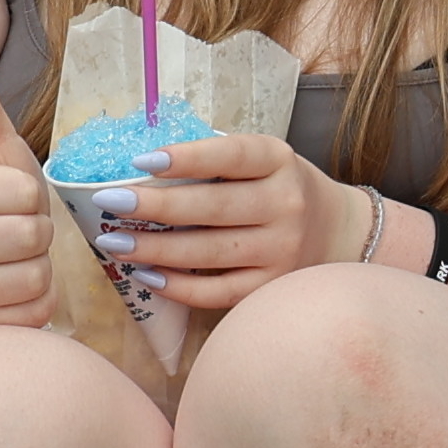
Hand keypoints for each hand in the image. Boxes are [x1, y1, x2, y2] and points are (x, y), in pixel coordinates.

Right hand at [0, 15, 56, 334]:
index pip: (26, 192)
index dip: (32, 198)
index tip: (9, 200)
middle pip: (32, 236)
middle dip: (37, 234)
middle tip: (14, 232)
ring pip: (34, 277)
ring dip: (37, 271)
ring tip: (10, 262)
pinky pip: (31, 314)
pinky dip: (32, 306)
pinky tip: (8, 294)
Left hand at [86, 127, 353, 314]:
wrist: (339, 232)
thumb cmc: (279, 189)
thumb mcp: (263, 161)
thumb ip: (216, 161)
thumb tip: (139, 166)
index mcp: (278, 160)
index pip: (231, 155)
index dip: (186, 158)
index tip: (140, 161)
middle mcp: (285, 204)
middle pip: (212, 207)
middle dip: (154, 207)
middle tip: (108, 204)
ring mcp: (281, 250)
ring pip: (208, 253)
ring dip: (154, 250)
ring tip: (114, 243)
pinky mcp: (271, 287)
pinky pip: (216, 292)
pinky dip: (177, 287)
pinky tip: (145, 277)